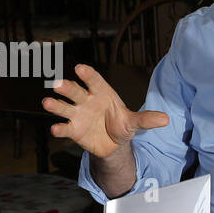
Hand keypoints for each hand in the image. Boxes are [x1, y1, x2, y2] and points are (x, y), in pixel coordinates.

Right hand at [42, 63, 168, 158]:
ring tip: (47, 102)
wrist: (113, 144)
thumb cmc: (121, 125)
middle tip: (58, 84)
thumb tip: (166, 119)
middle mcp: (86, 100)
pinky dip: (59, 128)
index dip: (87, 75)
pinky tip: (55, 129)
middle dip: (67, 87)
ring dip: (56, 105)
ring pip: (64, 107)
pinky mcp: (72, 130)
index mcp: (101, 93)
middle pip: (75, 91)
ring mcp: (77, 114)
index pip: (94, 81)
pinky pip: (64, 127)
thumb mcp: (134, 123)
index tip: (80, 68)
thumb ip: (146, 119)